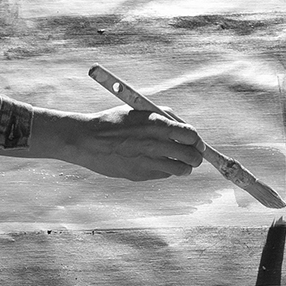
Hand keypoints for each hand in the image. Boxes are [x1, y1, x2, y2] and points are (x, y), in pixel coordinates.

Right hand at [48, 106, 205, 180]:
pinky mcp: (141, 175)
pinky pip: (163, 175)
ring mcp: (148, 161)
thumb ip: (163, 116)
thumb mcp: (139, 110)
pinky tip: (157, 163)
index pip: (191, 135)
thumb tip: (183, 126)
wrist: (88, 139)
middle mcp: (156, 144)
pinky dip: (166, 171)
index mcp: (157, 124)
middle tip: (194, 155)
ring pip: (181, 170)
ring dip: (184, 167)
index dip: (197, 140)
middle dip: (196, 156)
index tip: (196, 142)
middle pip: (191, 156)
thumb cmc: (113, 121)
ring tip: (180, 163)